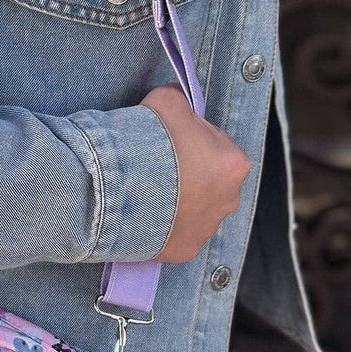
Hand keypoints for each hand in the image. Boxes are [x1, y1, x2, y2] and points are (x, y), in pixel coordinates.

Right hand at [140, 84, 251, 262]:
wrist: (117, 188)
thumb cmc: (148, 140)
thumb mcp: (165, 100)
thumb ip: (179, 101)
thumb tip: (178, 101)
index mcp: (234, 163)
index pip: (216, 147)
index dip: (190, 143)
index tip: (167, 143)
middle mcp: (230, 199)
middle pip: (209, 183)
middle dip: (187, 177)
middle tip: (154, 168)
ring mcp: (208, 229)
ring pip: (194, 211)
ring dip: (176, 203)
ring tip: (144, 193)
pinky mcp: (185, 250)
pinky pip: (175, 235)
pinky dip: (162, 228)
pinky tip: (142, 215)